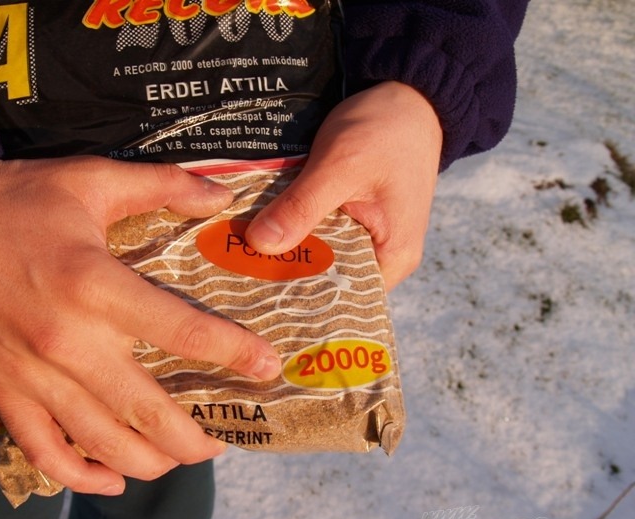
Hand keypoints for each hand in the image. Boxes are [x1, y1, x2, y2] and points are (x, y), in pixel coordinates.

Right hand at [0, 157, 281, 494]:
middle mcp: (68, 342)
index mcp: (95, 285)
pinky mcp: (1, 393)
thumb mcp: (91, 177)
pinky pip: (45, 453)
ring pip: (104, 443)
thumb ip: (164, 185)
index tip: (267, 369)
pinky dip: (83, 476)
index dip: (233, 354)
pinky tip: (113, 478)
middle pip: (149, 411)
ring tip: (180, 457)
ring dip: (152, 462)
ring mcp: (31, 377)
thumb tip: (224, 195)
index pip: (182, 331)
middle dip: (196, 437)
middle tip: (222, 438)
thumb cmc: (13, 201)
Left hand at [245, 81, 442, 290]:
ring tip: (240, 256)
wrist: (408, 96)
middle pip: (326, 280)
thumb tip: (259, 243)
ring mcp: (369, 240)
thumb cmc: (386, 129)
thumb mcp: (340, 165)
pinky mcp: (355, 221)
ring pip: (319, 257)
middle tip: (236, 273)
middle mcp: (384, 259)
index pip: (338, 296)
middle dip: (284, 274)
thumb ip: (302, 206)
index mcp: (392, 259)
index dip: (296, 296)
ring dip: (287, 251)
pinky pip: (321, 235)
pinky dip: (296, 231)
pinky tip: (263, 232)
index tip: (252, 292)